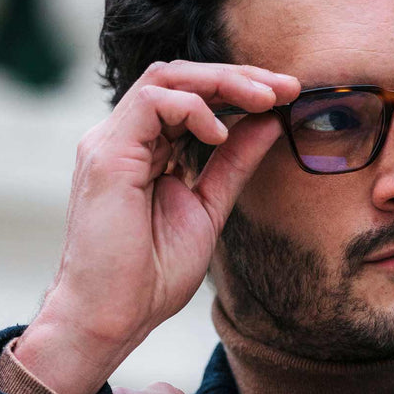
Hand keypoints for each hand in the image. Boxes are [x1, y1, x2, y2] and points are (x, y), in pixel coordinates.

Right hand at [14, 60, 298, 393]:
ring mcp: (110, 143)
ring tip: (265, 99)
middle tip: (287, 86)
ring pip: (166, 78)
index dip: (239, 90)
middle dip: (238, 76)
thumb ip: (233, 163)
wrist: (111, 317)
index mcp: (143, 151)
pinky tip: (221, 133)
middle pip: (180, 77)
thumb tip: (269, 122)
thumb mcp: (208, 207)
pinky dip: (193, 108)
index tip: (287, 97)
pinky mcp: (106, 154)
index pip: (190, 97)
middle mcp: (123, 139)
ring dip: (222, 82)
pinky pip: (152, 102)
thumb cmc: (151, 276)